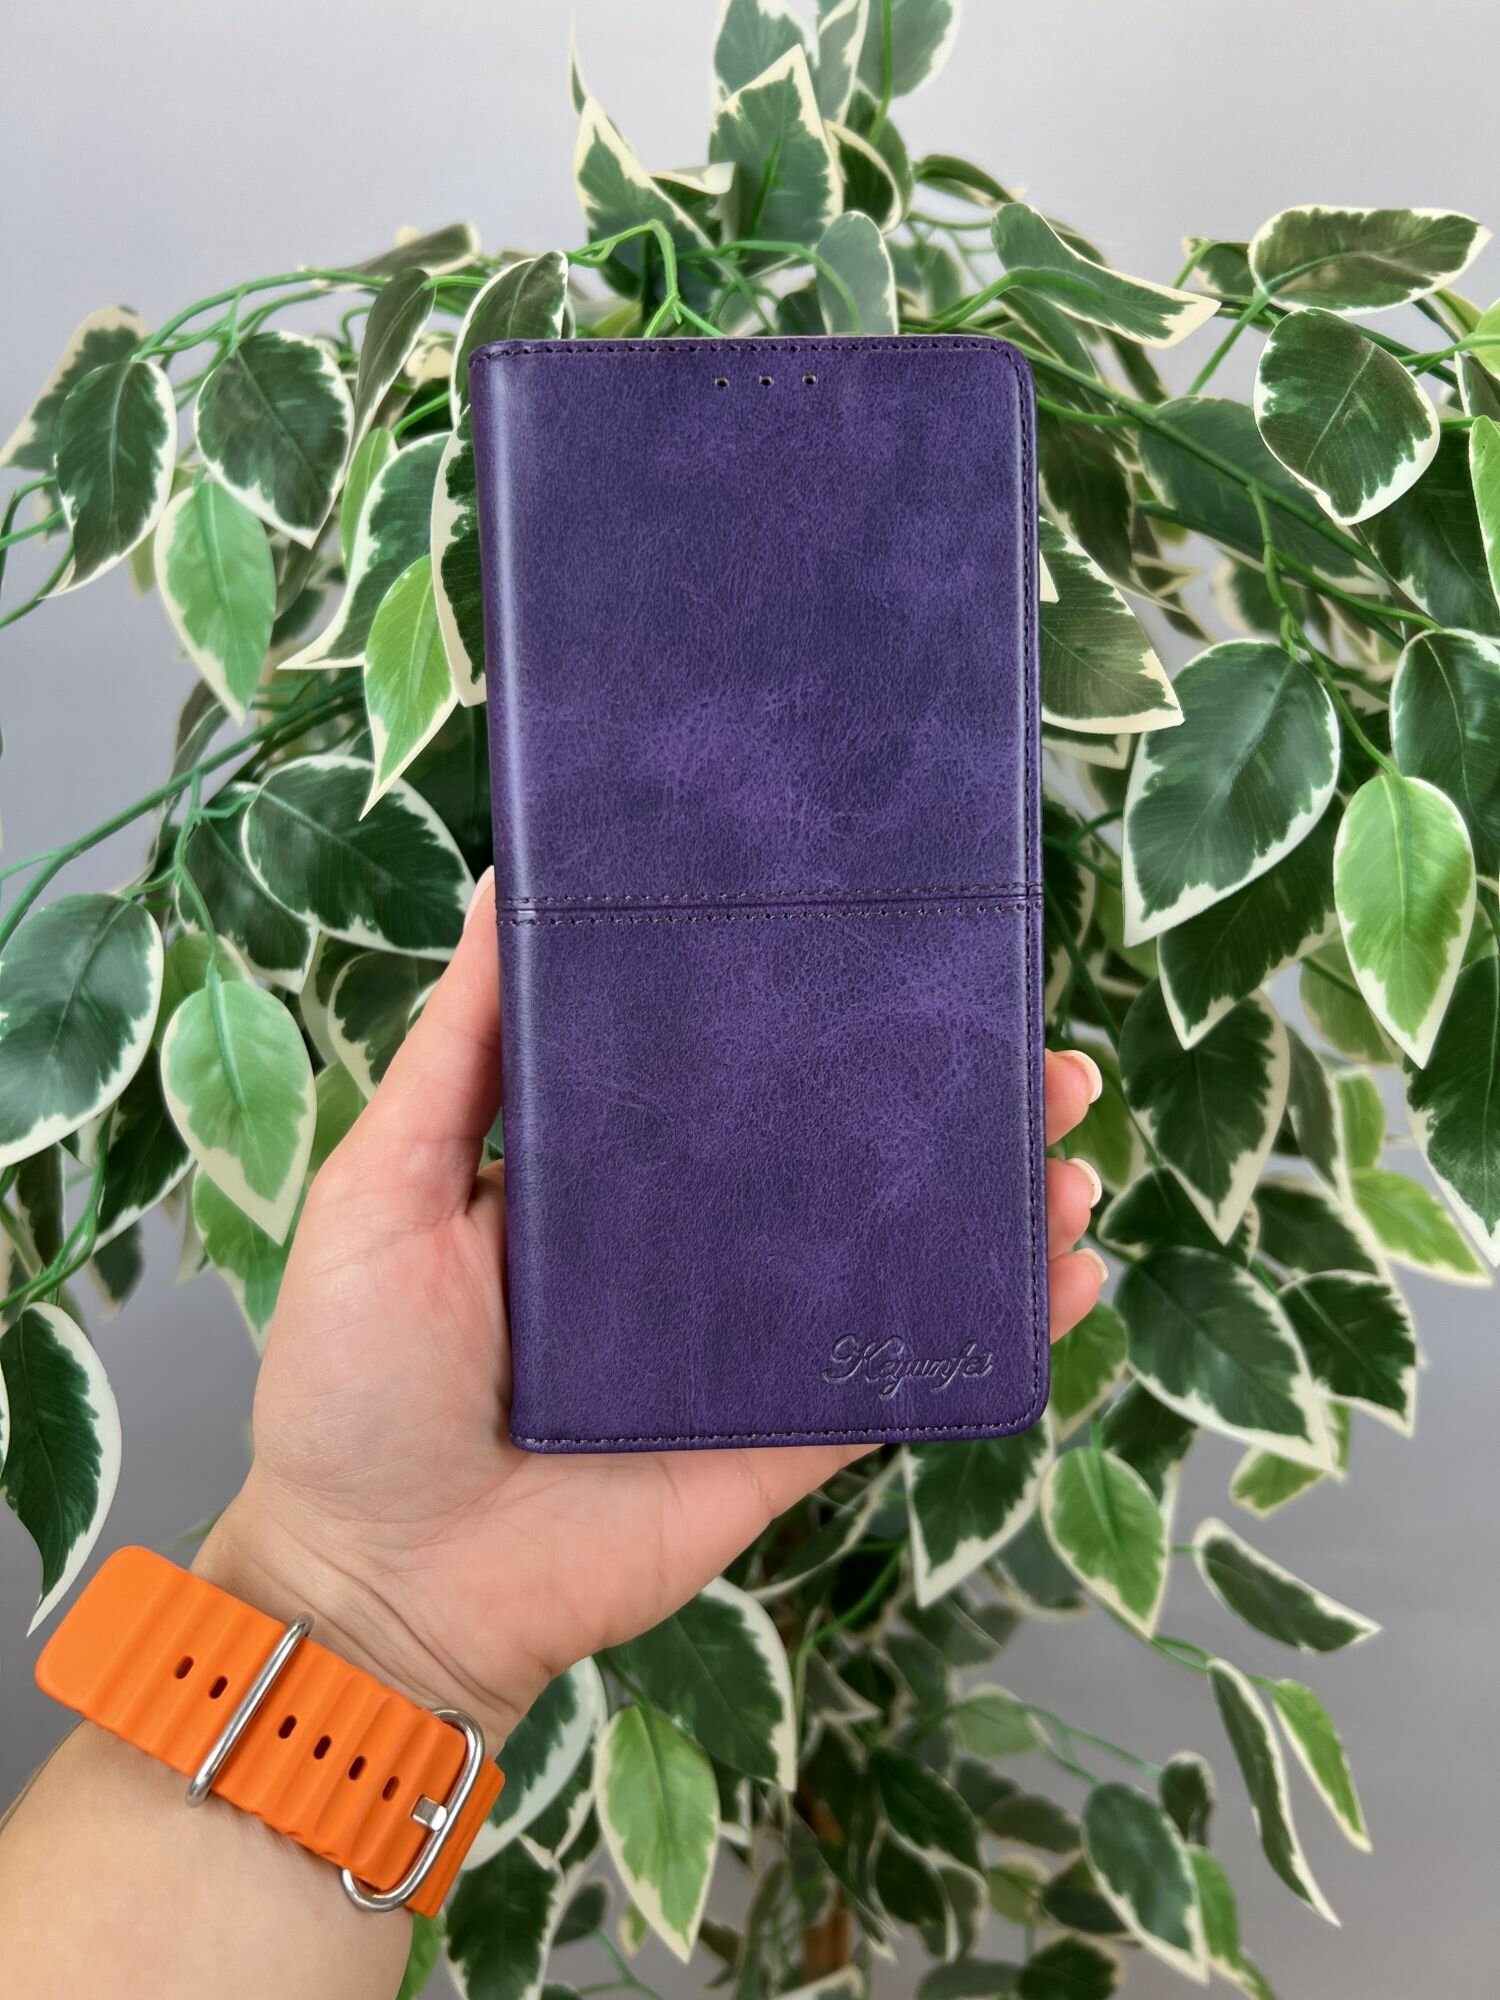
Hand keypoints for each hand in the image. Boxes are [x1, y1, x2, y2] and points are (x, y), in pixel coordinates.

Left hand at [202, 874, 1105, 1746]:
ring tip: (1070, 1148)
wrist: (378, 1586)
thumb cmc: (357, 1379)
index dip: (830, 1011)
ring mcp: (752, 1341)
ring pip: (902, 1253)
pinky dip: (998, 1330)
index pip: (740, 1066)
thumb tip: (508, 879)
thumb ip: (460, 1047)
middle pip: (849, 1151)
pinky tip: (1067, 1277)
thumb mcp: (386, 1183)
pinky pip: (906, 1372)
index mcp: (612, 1168)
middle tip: (1039, 1050)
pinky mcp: (786, 1434)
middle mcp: (697, 1242)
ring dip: (1000, 1200)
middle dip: (954, 1097)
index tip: (907, 943)